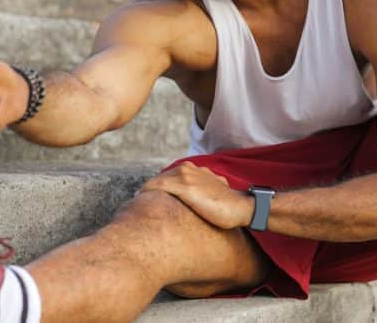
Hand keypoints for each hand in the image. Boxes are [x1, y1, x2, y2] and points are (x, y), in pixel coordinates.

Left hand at [139, 162, 254, 229]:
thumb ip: (198, 194)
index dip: (156, 189)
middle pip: (159, 179)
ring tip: (135, 205)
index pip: (167, 178)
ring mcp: (186, 177)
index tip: (146, 201)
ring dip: (145, 192)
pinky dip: (147, 192)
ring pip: (157, 182)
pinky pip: (159, 186)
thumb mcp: (211, 194)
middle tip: (136, 205)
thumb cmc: (228, 206)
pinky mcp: (185, 187)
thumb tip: (192, 206)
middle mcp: (188, 169)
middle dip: (148, 191)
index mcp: (193, 170)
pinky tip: (139, 200)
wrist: (242, 208)